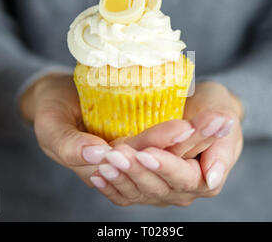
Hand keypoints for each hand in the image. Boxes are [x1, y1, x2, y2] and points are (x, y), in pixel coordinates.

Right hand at [19, 74, 223, 190]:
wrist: (58, 98)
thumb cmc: (52, 107)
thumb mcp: (49, 126)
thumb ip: (66, 144)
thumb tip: (100, 154)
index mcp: (97, 169)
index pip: (136, 160)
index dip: (159, 144)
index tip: (184, 125)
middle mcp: (124, 173)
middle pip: (161, 164)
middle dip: (190, 143)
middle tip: (217, 120)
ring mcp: (133, 165)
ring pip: (173, 161)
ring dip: (199, 141)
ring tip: (221, 120)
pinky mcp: (143, 152)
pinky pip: (172, 152)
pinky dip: (194, 139)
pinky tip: (212, 123)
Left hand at [91, 81, 243, 206]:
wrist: (199, 106)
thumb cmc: (213, 107)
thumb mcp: (224, 116)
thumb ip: (221, 144)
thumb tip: (213, 174)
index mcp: (204, 178)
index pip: (184, 178)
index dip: (165, 167)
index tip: (148, 153)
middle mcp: (181, 190)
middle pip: (157, 187)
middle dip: (135, 171)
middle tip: (116, 154)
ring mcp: (160, 191)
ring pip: (137, 192)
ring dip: (119, 178)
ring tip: (104, 162)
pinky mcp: (142, 187)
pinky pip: (124, 193)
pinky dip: (110, 186)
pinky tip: (97, 175)